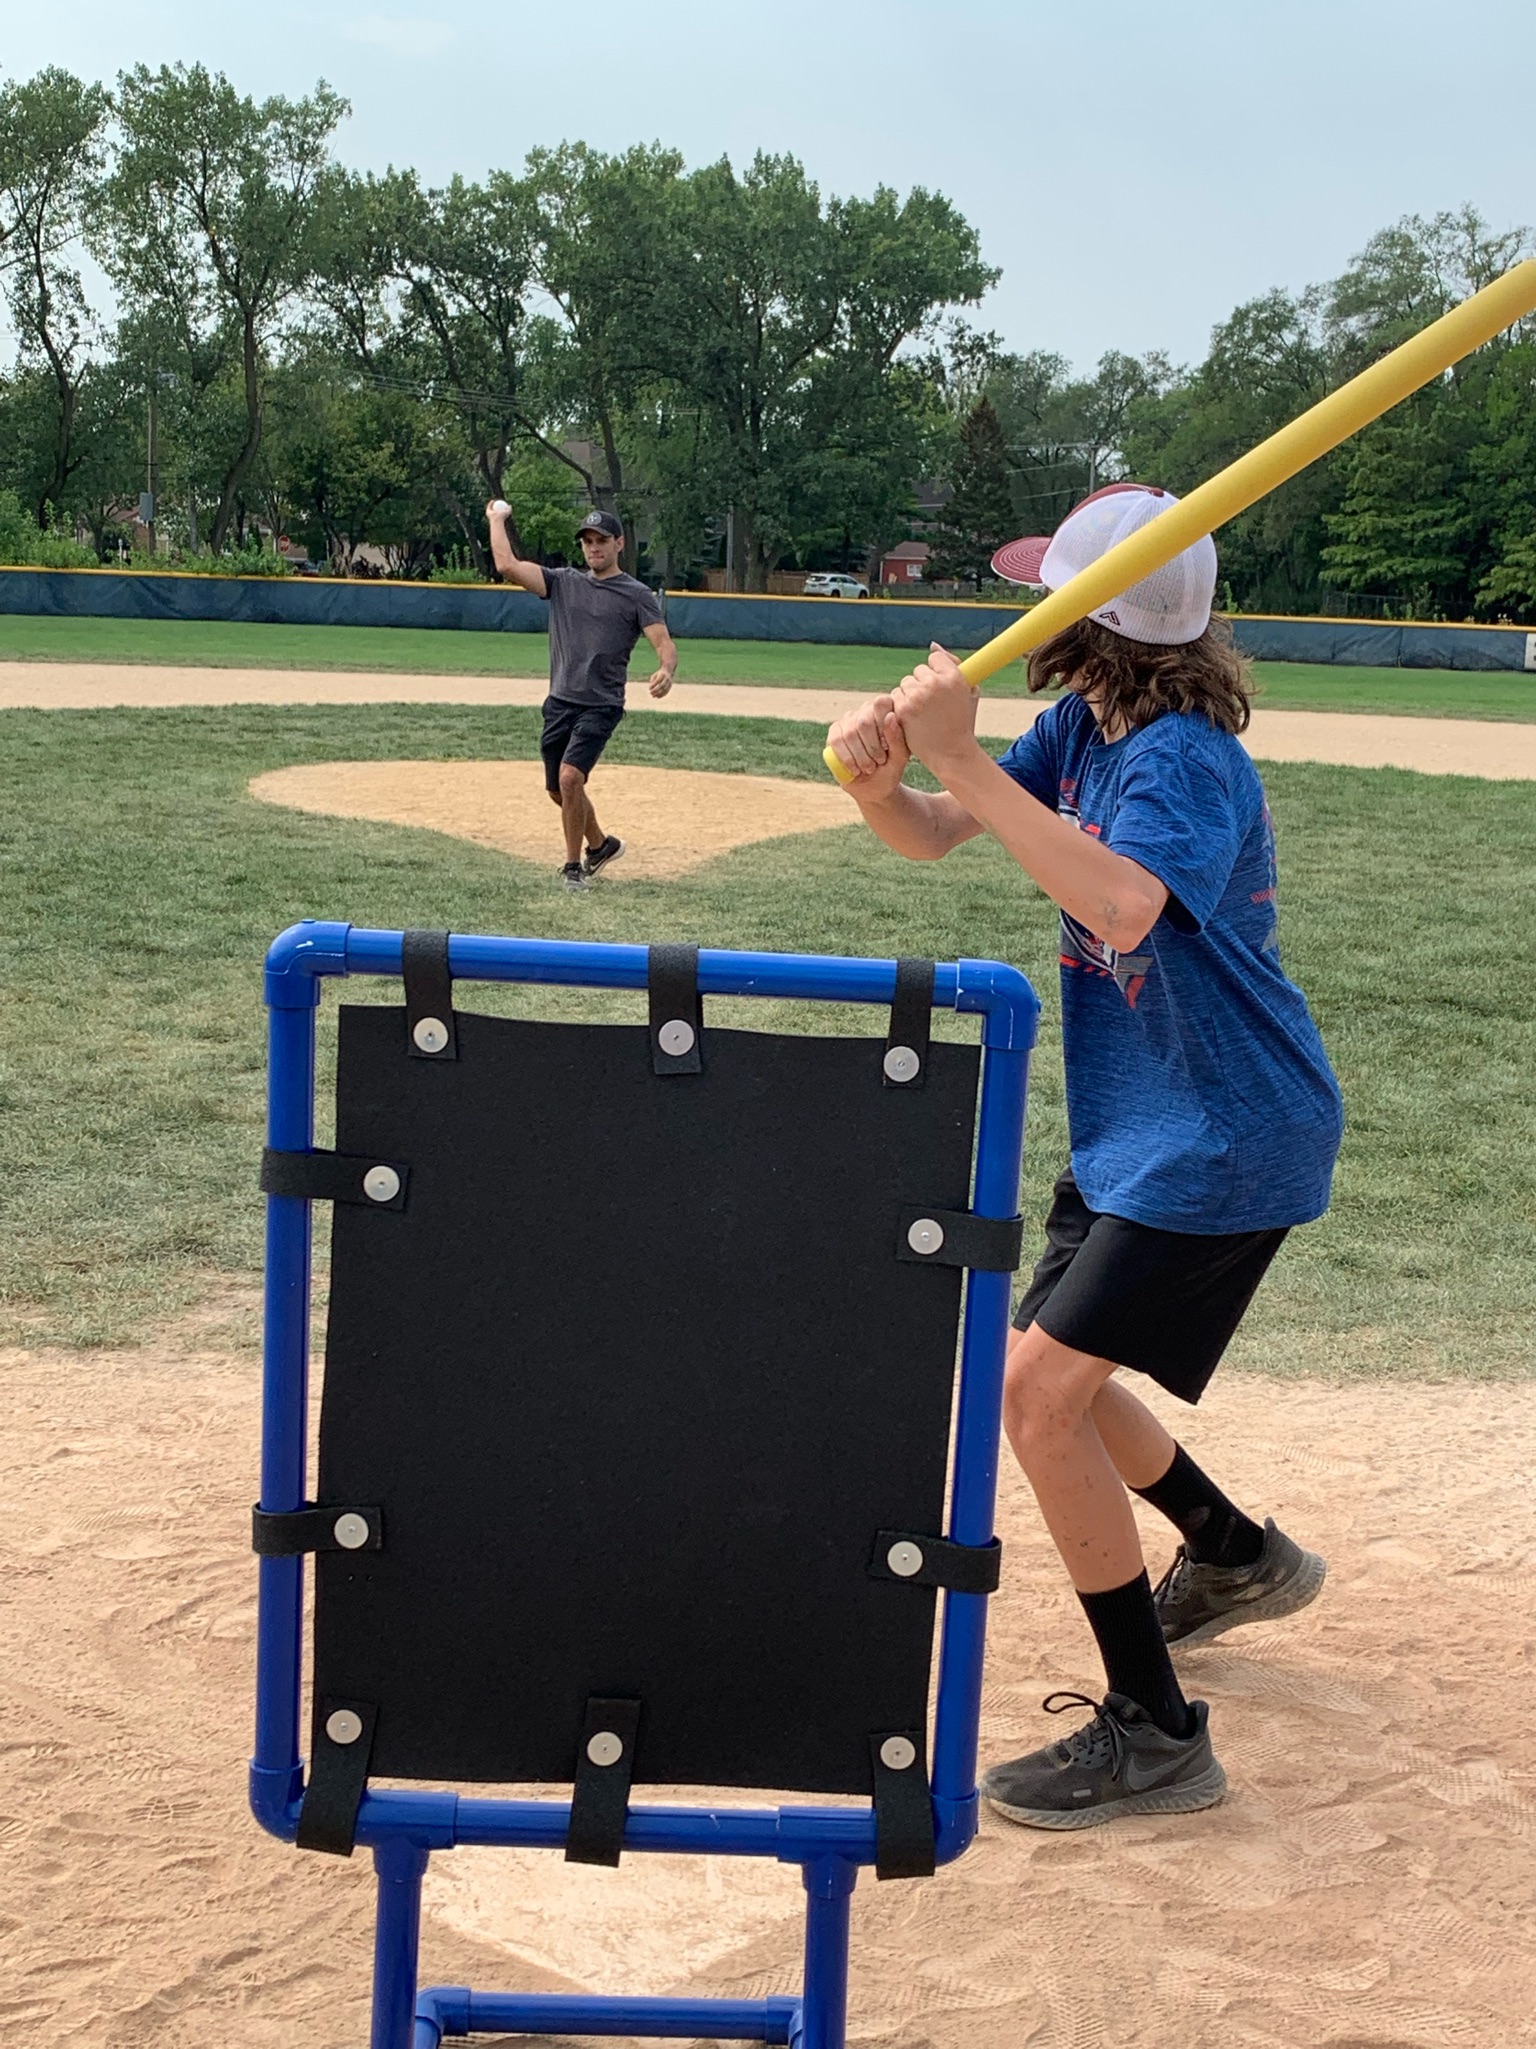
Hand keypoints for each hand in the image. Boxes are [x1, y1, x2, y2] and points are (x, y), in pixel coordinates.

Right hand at [485, 498, 510, 522]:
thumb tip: (510, 505)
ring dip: (492, 503)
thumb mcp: (508, 512)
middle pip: (495, 508)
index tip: (502, 502)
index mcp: (499, 516)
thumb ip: (510, 509)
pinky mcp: (487, 512)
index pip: (500, 510)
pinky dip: (490, 503)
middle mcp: (494, 515)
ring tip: (494, 500)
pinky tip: (493, 500)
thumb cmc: (502, 517)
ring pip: (491, 507)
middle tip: (498, 501)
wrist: (497, 520)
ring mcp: (490, 514)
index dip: (500, 506)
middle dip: (496, 504)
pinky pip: (489, 506)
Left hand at [648, 668, 674, 697]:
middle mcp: (667, 679)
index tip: (649, 688)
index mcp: (662, 674)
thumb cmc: (658, 674)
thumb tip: (650, 688)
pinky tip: (657, 697)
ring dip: (658, 694)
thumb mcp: (654, 675)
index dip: (653, 685)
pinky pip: (666, 692)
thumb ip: (652, 681)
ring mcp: (669, 683)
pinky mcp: (670, 686)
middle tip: (650, 693)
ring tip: (653, 696)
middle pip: (662, 686)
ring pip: (664, 690)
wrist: (667, 672)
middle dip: (656, 690)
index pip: (658, 681)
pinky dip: (662, 695)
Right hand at [825, 693, 909, 800]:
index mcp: (886, 711)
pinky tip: (856, 770)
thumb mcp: (900, 756)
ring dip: (861, 756)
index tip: (888, 747)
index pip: (881, 703)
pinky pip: (836, 741)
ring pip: (850, 733)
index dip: (883, 726)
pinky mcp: (834, 732)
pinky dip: (847, 759)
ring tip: (869, 768)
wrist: (875, 787)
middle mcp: (866, 710)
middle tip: (880, 761)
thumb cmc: (891, 767)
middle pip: (865, 721)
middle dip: (873, 747)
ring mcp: (848, 720)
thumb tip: (890, 716)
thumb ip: (897, 737)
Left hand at [891, 643, 979, 773]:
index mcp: (954, 677)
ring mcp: (918, 696)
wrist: (952, 753)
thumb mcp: (969, 692)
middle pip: (919, 671)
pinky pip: (895, 697)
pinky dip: (901, 706)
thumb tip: (932, 645)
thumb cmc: (962, 723)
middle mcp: (936, 684)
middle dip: (922, 685)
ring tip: (923, 713)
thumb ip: (954, 665)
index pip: (935, 658)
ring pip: (905, 683)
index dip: (936, 673)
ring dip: (910, 695)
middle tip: (932, 705)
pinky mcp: (903, 709)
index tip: (940, 688)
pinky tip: (913, 719)